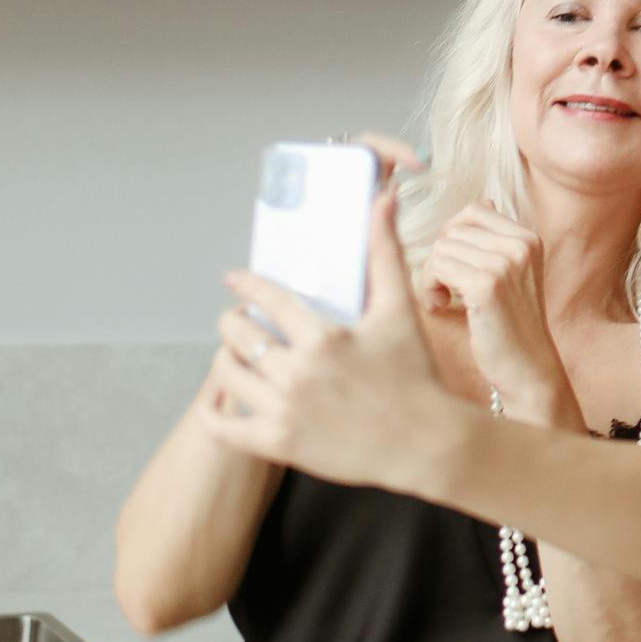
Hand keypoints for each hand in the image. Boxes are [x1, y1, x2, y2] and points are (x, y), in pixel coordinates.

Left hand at [213, 191, 448, 488]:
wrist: (426, 443)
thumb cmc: (415, 374)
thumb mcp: (400, 310)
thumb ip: (385, 252)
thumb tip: (386, 197)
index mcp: (323, 336)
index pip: (267, 298)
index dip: (245, 284)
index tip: (234, 279)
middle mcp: (299, 372)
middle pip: (238, 334)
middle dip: (234, 321)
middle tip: (242, 321)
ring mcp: (285, 410)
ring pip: (227, 374)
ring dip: (226, 359)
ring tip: (238, 355)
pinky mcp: (280, 444)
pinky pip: (225, 427)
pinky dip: (214, 411)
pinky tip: (219, 399)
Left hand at [418, 203, 569, 417]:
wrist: (529, 368)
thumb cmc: (512, 325)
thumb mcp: (514, 274)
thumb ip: (497, 240)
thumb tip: (484, 201)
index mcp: (528, 239)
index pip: (475, 211)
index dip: (452, 235)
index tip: (451, 265)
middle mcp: (520, 246)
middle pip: (454, 231)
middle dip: (440, 258)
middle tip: (445, 288)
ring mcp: (505, 264)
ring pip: (442, 248)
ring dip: (433, 276)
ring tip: (444, 300)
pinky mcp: (487, 286)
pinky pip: (438, 268)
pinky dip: (430, 288)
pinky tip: (441, 307)